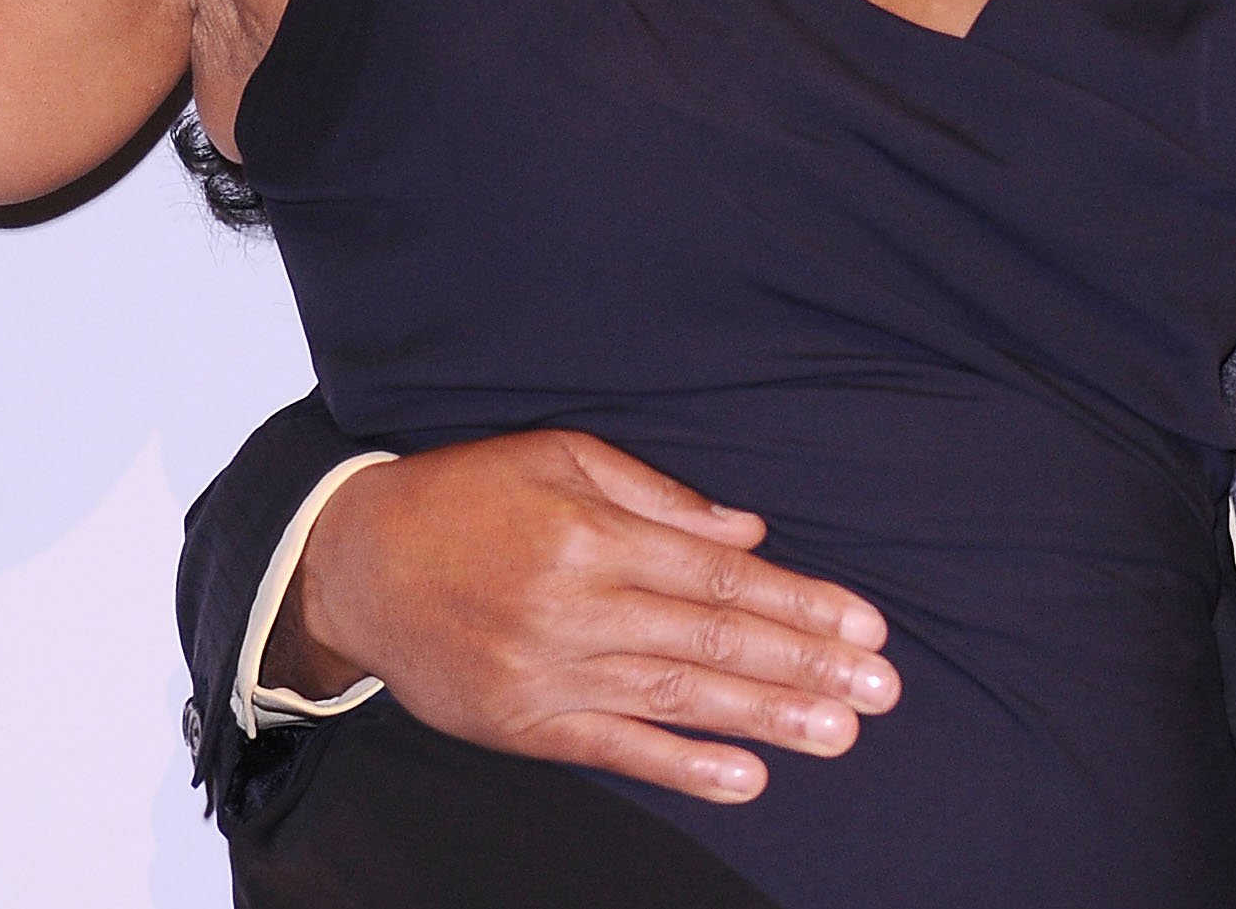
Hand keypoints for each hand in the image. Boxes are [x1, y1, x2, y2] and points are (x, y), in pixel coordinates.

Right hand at [275, 429, 898, 802]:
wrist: (355, 563)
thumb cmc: (469, 496)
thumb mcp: (564, 457)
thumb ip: (660, 498)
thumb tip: (748, 535)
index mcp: (595, 536)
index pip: (722, 579)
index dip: (800, 602)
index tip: (866, 624)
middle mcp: (577, 608)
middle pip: (713, 642)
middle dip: (805, 665)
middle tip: (880, 689)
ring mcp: (548, 674)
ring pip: (676, 700)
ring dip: (765, 719)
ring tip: (838, 732)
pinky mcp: (521, 724)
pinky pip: (614, 750)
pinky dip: (682, 766)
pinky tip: (744, 778)